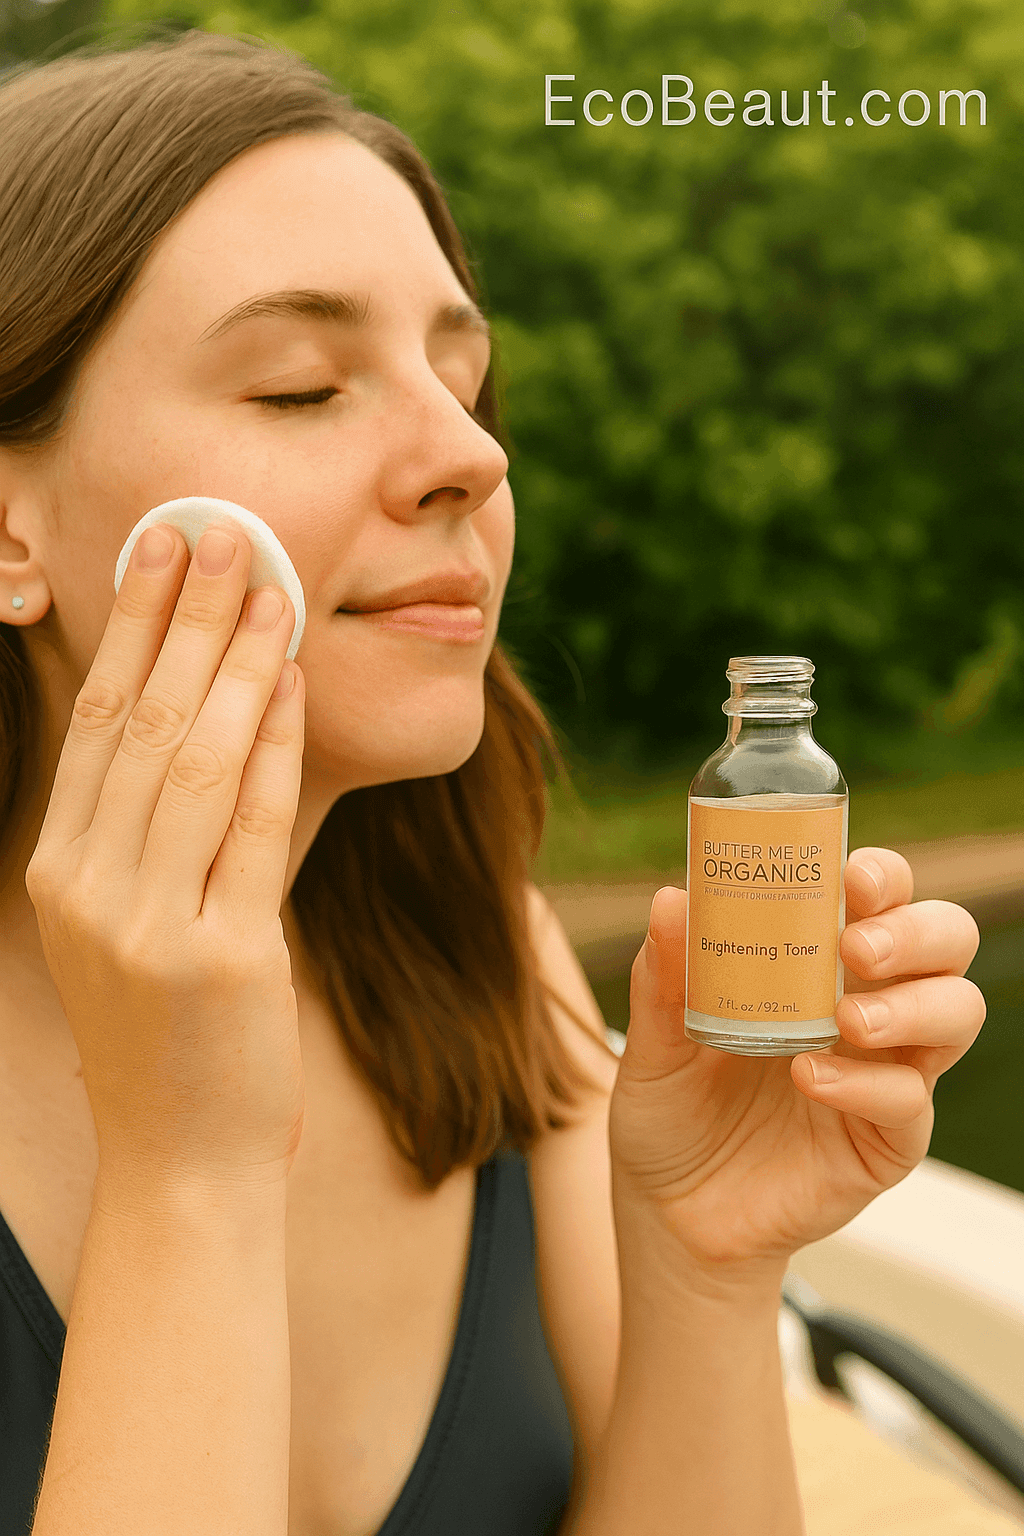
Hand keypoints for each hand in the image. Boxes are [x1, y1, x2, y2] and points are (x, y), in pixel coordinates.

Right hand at [25, 522, 305, 1192]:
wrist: (183, 1159)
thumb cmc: (170, 1032)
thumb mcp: (132, 922)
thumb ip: (149, 829)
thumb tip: (202, 711)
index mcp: (59, 870)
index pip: (96, 723)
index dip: (131, 628)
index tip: (162, 551)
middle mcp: (87, 888)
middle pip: (139, 723)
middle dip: (182, 620)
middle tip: (218, 533)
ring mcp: (147, 925)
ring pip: (194, 760)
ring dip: (234, 664)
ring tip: (269, 587)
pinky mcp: (218, 958)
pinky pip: (254, 825)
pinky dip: (275, 744)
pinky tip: (295, 683)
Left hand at [609, 847, 984, 1286]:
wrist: (668, 1212)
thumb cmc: (671, 1109)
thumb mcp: (653, 1041)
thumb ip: (662, 976)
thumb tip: (671, 898)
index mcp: (819, 961)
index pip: (882, 897)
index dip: (885, 876)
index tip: (853, 876)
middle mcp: (868, 1004)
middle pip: (945, 941)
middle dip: (915, 931)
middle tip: (856, 947)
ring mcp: (885, 1072)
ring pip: (957, 1012)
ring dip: (913, 1005)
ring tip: (846, 1019)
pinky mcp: (885, 1140)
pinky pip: (910, 1101)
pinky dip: (866, 1085)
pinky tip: (810, 1080)